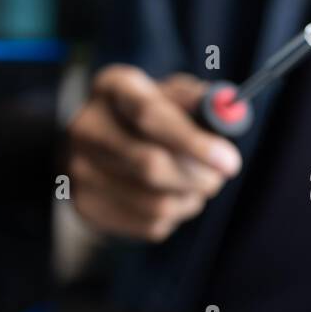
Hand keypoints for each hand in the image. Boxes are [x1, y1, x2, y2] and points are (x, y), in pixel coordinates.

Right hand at [68, 66, 241, 241]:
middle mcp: (86, 126)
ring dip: (190, 198)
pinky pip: (149, 224)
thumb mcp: (173, 94)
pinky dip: (175, 216)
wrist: (104, 145)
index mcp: (113, 87)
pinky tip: (172, 197)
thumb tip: (230, 111)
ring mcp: (80, 169)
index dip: (193, 141)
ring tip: (195, 185)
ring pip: (156, 202)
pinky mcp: (86, 206)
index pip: (149, 114)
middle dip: (198, 177)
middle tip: (220, 176)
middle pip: (150, 164)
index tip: (229, 161)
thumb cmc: (153, 116)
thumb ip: (200, 101)